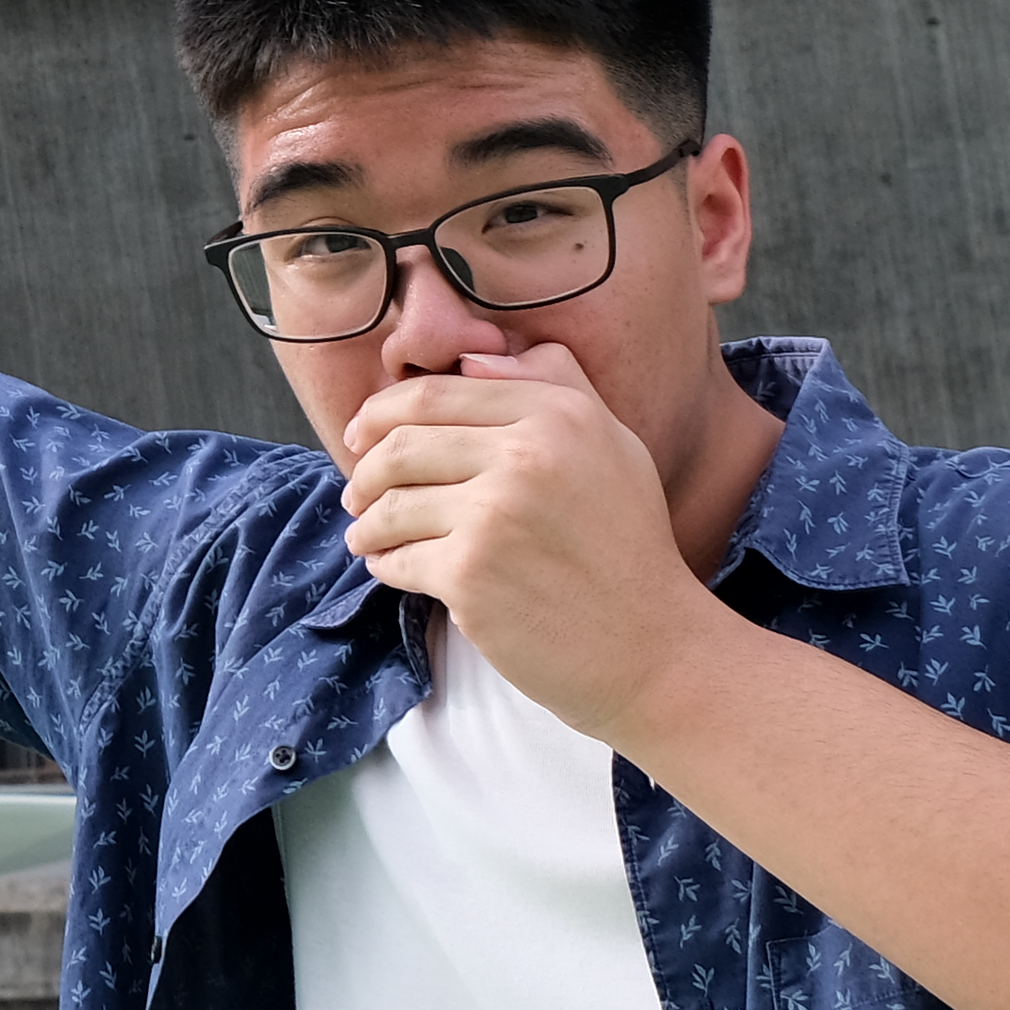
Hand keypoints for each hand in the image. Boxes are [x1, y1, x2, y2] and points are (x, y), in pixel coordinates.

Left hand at [333, 344, 722, 737]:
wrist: (654, 648)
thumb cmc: (628, 547)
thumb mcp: (610, 446)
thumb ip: (552, 387)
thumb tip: (472, 360)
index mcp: (557, 413)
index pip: (436, 393)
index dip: (381, 412)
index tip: (361, 435)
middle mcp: (525, 455)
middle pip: (401, 445)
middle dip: (364, 470)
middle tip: (355, 493)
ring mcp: (493, 515)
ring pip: (390, 504)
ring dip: (366, 523)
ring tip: (366, 535)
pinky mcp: (470, 575)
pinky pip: (399, 559)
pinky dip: (386, 565)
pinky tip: (393, 569)